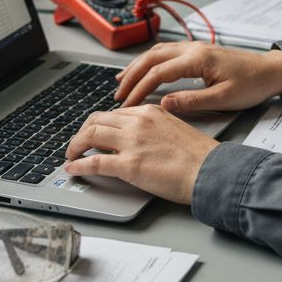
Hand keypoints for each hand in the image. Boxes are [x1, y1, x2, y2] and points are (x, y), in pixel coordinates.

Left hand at [63, 104, 216, 203]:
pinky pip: (94, 162)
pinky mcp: (129, 165)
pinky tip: (72, 168)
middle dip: (81, 132)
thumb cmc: (199, 156)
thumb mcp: (175, 129)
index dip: (98, 124)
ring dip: (75, 146)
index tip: (93, 133)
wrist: (210, 171)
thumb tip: (137, 139)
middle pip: (96, 120)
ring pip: (90, 136)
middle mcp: (138, 122)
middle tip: (77, 143)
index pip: (114, 113)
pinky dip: (78, 164)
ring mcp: (132, 142)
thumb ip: (153, 128)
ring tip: (71, 155)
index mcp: (150, 111)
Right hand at [114, 41, 281, 112]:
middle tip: (117, 95)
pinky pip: (166, 52)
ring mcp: (195, 47)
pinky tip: (144, 69)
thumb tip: (164, 104)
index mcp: (198, 59)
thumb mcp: (223, 99)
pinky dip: (150, 61)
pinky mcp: (198, 51)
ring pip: (157, 52)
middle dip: (131, 76)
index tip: (126, 105)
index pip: (158, 73)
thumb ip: (192, 101)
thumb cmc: (252, 84)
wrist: (271, 70)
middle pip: (151, 58)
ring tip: (121, 82)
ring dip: (137, 66)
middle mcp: (193, 48)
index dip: (139, 89)